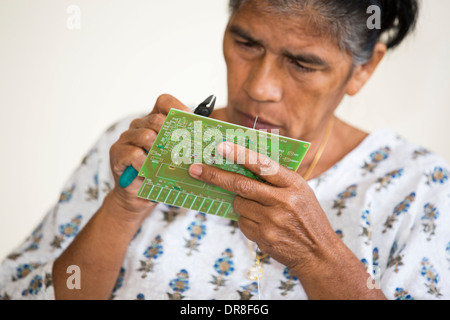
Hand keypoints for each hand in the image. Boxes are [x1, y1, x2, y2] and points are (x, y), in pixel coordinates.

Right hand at [109, 94, 190, 217]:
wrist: (138, 194)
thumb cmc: (159, 172)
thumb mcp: (175, 155)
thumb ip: (185, 143)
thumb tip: (207, 137)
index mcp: (154, 121)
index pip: (164, 102)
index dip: (178, 108)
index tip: (190, 121)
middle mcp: (139, 125)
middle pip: (156, 119)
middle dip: (172, 134)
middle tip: (181, 149)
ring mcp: (126, 138)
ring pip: (145, 135)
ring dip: (159, 150)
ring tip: (165, 162)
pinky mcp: (117, 153)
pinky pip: (134, 153)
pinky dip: (145, 163)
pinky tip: (149, 171)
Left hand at [188, 141, 338, 273]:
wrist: (318, 253)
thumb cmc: (307, 217)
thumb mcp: (301, 192)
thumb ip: (276, 179)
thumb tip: (242, 166)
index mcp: (293, 184)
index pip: (262, 165)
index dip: (240, 154)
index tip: (220, 147)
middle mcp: (282, 201)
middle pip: (241, 185)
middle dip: (215, 176)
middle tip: (195, 169)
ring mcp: (272, 221)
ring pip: (239, 204)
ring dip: (240, 203)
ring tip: (260, 209)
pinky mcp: (263, 237)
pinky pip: (242, 222)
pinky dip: (246, 220)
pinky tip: (264, 224)